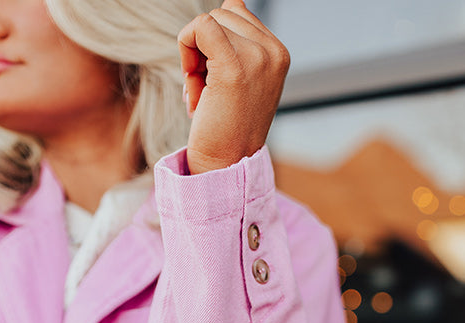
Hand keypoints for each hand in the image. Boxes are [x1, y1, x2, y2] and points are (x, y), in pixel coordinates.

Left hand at [178, 0, 289, 174]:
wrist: (226, 165)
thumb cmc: (224, 129)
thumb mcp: (237, 82)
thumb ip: (234, 46)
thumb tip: (218, 13)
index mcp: (277, 54)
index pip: (237, 15)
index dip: (214, 43)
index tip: (212, 80)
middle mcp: (273, 52)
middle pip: (223, 14)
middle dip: (204, 48)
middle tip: (204, 91)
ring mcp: (257, 57)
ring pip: (210, 20)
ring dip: (194, 55)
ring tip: (201, 94)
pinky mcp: (235, 66)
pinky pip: (201, 27)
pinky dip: (186, 47)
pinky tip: (191, 82)